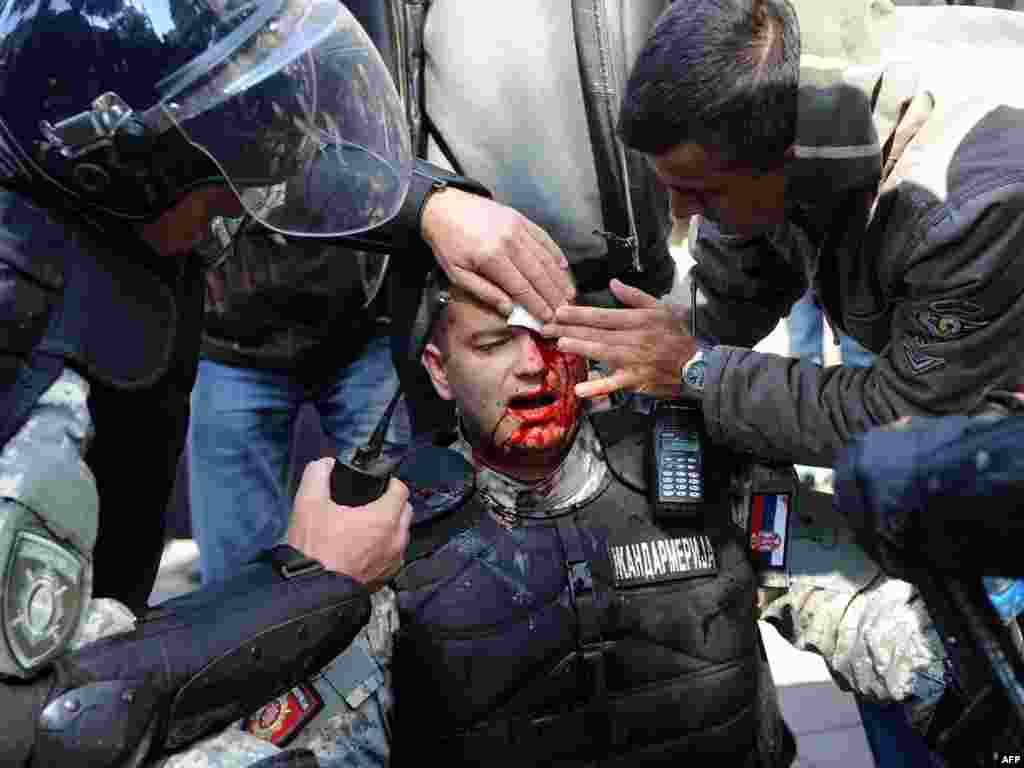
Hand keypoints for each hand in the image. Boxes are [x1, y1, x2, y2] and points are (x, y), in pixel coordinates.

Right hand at [287, 458, 412, 590]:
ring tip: (365, 526)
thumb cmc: (314, 550)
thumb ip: (318, 474)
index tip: (377, 484)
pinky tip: (364, 548)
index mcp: (384, 518)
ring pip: (401, 534)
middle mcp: (396, 540)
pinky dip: (384, 548)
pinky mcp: (386, 578)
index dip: (389, 482)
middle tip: (370, 503)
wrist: (311, 591)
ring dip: (390, 527)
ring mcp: (393, 561)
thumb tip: (326, 465)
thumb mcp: (308, 503)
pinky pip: (394, 555)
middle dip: (392, 503)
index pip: (401, 489)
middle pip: (405, 511)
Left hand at [421, 187, 574, 321]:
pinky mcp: (520, 219)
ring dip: (559, 278)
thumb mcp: (457, 274)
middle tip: (565, 311)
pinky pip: (543, 238)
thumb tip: (509, 310)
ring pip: (545, 257)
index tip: (549, 318)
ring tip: (569, 294)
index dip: (538, 305)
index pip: (522, 287)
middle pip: (539, 274)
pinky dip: (555, 253)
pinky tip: (563, 267)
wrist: (443, 207)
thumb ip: (484, 292)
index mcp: (491, 258)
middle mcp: (509, 241)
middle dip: (553, 295)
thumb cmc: (447, 244)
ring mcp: (517, 228)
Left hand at [542, 279, 697, 399]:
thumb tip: (613, 283)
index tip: (559, 311)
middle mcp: (634, 339)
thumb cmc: (675, 336)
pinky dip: (598, 388)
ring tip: (560, 343)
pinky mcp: (634, 380)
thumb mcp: (660, 309)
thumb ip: (635, 296)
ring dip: (581, 348)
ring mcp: (633, 361)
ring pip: (602, 353)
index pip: (603, 316)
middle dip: (570, 329)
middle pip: (597, 333)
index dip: (580, 313)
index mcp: (638, 320)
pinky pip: (614, 384)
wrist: (693, 365)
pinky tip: (580, 389)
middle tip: (546, 327)